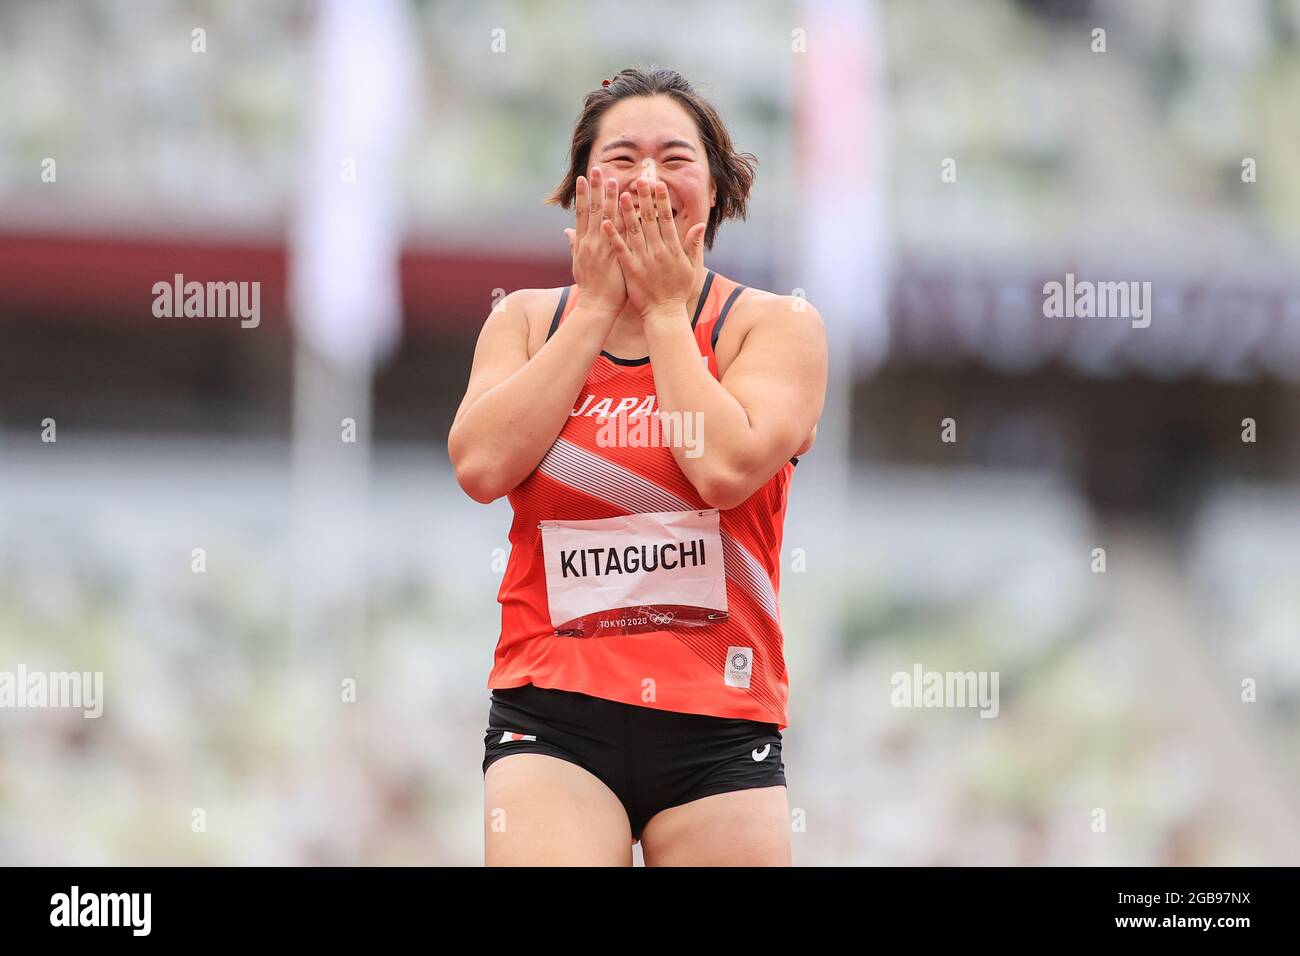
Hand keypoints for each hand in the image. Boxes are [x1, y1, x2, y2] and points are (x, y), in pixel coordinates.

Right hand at [563, 166, 626, 314]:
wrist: (597, 307)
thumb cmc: (590, 288)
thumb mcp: (578, 264)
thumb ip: (574, 245)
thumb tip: (566, 232)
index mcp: (582, 243)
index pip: (582, 213)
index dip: (583, 195)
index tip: (584, 178)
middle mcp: (590, 243)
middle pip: (592, 210)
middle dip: (595, 189)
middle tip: (597, 169)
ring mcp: (602, 249)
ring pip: (605, 218)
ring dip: (609, 198)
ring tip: (613, 179)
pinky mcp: (615, 256)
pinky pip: (619, 233)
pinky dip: (622, 218)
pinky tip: (627, 205)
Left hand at [601, 178, 705, 321]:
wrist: (664, 314)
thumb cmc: (678, 291)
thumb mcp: (691, 268)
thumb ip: (694, 245)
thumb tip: (701, 225)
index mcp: (673, 248)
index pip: (666, 219)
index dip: (661, 200)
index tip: (658, 184)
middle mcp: (657, 251)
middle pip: (649, 219)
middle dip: (644, 198)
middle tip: (639, 179)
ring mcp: (643, 259)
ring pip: (633, 230)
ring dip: (626, 211)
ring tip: (620, 194)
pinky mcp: (630, 269)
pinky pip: (620, 249)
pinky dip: (613, 235)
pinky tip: (605, 222)